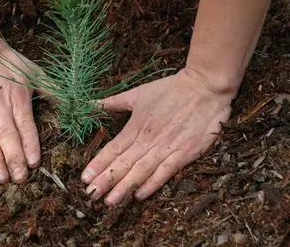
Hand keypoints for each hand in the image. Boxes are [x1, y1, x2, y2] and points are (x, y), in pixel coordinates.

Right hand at [0, 38, 40, 182]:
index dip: (30, 145)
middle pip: (7, 136)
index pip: (26, 125)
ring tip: (2, 178)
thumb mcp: (33, 71)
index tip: (35, 164)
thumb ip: (52, 89)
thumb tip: (75, 102)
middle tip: (21, 180)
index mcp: (18, 97)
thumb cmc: (6, 60)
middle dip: (15, 159)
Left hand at [81, 68, 232, 204]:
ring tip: (110, 201)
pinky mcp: (185, 153)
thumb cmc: (170, 89)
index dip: (98, 164)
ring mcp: (167, 147)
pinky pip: (166, 172)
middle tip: (91, 195)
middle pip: (123, 163)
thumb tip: (91, 103)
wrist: (205, 87)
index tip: (84, 178)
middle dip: (106, 180)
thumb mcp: (139, 92)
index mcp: (136, 126)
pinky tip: (139, 195)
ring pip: (141, 171)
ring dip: (124, 187)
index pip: (113, 149)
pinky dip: (152, 184)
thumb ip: (114, 102)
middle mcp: (149, 139)